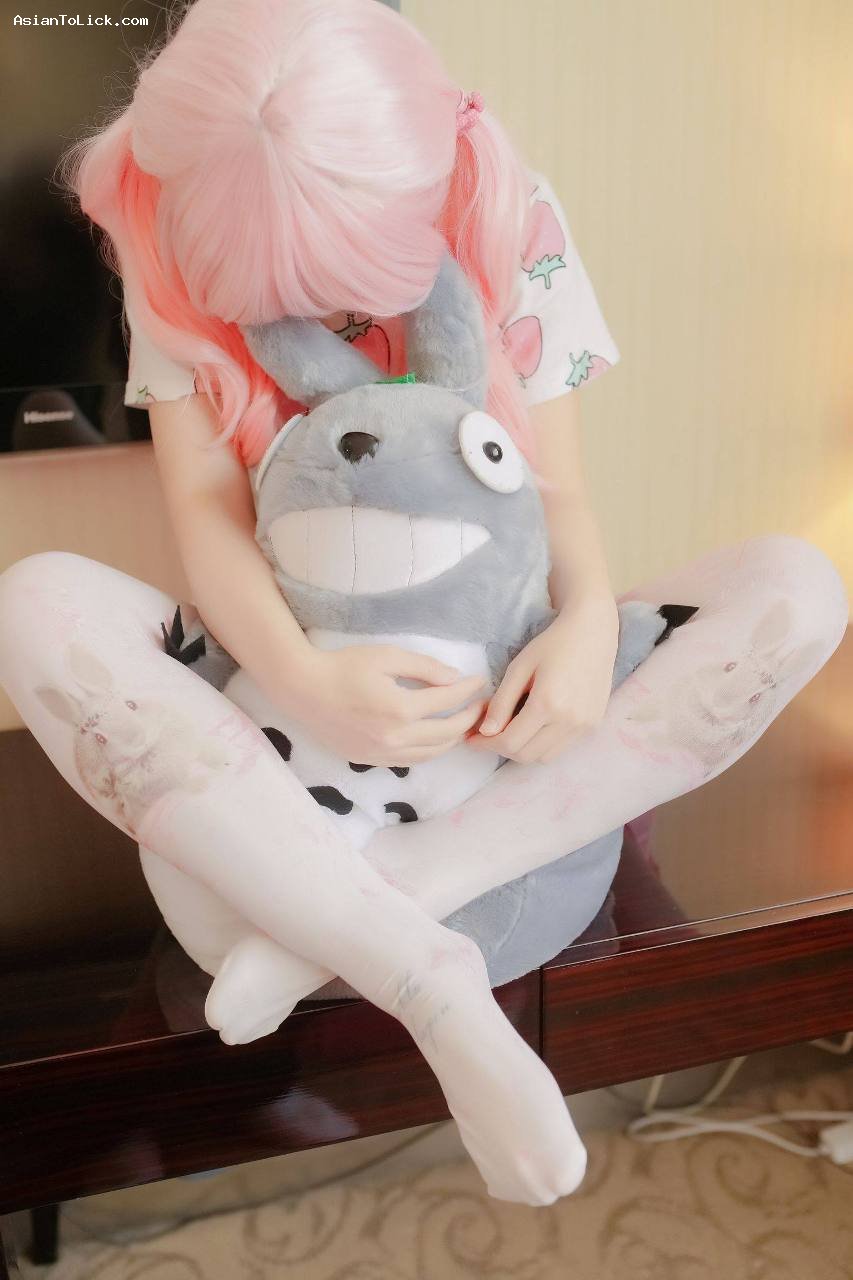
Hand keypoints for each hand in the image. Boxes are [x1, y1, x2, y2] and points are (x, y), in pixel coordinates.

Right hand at [286, 644, 488, 766]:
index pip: (447, 701)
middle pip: (446, 733)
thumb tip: (455, 678)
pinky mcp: (369, 759)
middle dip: (468, 718)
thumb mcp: (386, 656)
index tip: (480, 681)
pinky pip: (410, 761)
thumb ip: (424, 667)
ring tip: (463, 725)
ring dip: (452, 740)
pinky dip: (429, 751)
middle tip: (481, 706)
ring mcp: (381, 753)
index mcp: (400, 708)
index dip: (468, 690)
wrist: (301, 689)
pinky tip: (434, 739)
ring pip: (431, 754)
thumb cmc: (342, 666)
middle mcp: (394, 737)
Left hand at [467, 595, 619, 763]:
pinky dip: (542, 745)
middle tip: (488, 735)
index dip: (486, 744)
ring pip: (543, 757)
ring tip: (511, 729)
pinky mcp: (592, 726)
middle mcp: (569, 721)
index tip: (472, 738)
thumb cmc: (552, 645)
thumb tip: (485, 732)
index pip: (509, 742)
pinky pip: (560, 748)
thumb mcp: (519, 668)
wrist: (593, 633)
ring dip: (523, 750)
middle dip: (502, 749)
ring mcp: (584, 726)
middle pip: (525, 755)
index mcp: (547, 703)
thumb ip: (501, 702)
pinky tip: (534, 725)